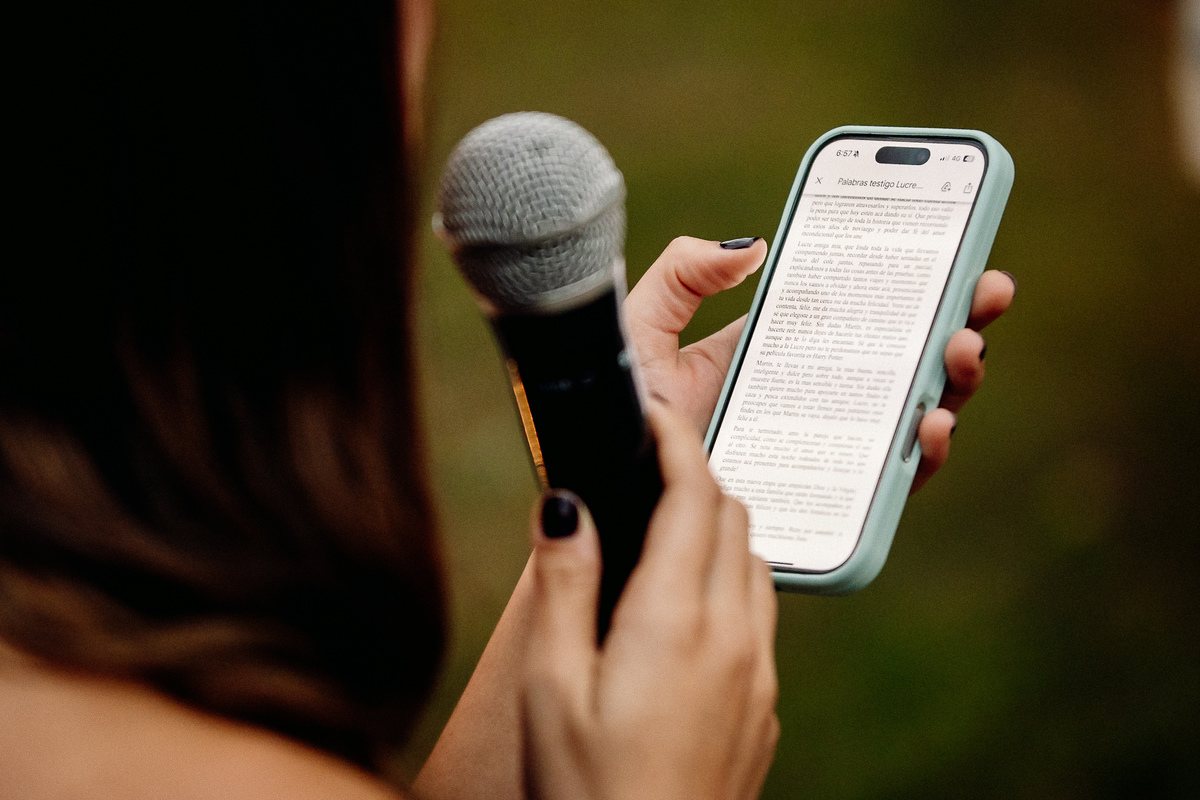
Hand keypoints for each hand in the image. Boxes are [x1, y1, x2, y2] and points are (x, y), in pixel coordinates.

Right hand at [523, 403, 778, 799]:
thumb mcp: (552, 688)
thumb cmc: (586, 793)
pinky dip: (729, 586)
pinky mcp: (763, 710)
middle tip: (644, 469)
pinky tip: (682, 614)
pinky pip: (760, 618)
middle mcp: (736, 639)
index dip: (677, 441)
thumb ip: (565, 585)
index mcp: (678, 621)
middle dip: (696, 478)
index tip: (651, 414)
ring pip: (754, 566)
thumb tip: (569, 504)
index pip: (697, 496)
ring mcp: (759, 677)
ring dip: (717, 532)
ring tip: (660, 535)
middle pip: (734, 520)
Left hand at [622, 236, 1017, 492]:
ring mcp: (819, 451)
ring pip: (908, 416)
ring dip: (952, 380)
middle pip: (901, 360)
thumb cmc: (616, 412)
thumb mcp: (641, 327)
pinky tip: (931, 421)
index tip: (957, 248)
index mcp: (773, 354)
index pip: (856, 314)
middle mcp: (807, 401)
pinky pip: (886, 484)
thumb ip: (683, 275)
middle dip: (956, 321)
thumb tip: (753, 246)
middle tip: (986, 290)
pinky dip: (920, 455)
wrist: (604, 487)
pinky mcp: (820, 502)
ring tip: (962, 346)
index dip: (912, 285)